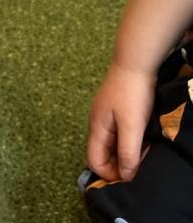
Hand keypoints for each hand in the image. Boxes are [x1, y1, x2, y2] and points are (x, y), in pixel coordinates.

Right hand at [87, 61, 155, 181]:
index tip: (130, 175)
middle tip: (141, 161)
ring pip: (112, 143)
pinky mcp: (115, 108)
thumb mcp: (132, 127)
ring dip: (126, 151)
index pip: (93, 161)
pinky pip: (118, 132)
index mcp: (96, 128)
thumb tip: (125, 176)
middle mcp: (97, 122)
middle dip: (120, 163)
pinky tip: (142, 135)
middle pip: (102, 154)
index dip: (110, 174)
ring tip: (144, 148)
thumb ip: (127, 153)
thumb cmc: (132, 93)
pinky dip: (129, 139)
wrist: (135, 62)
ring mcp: (105, 114)